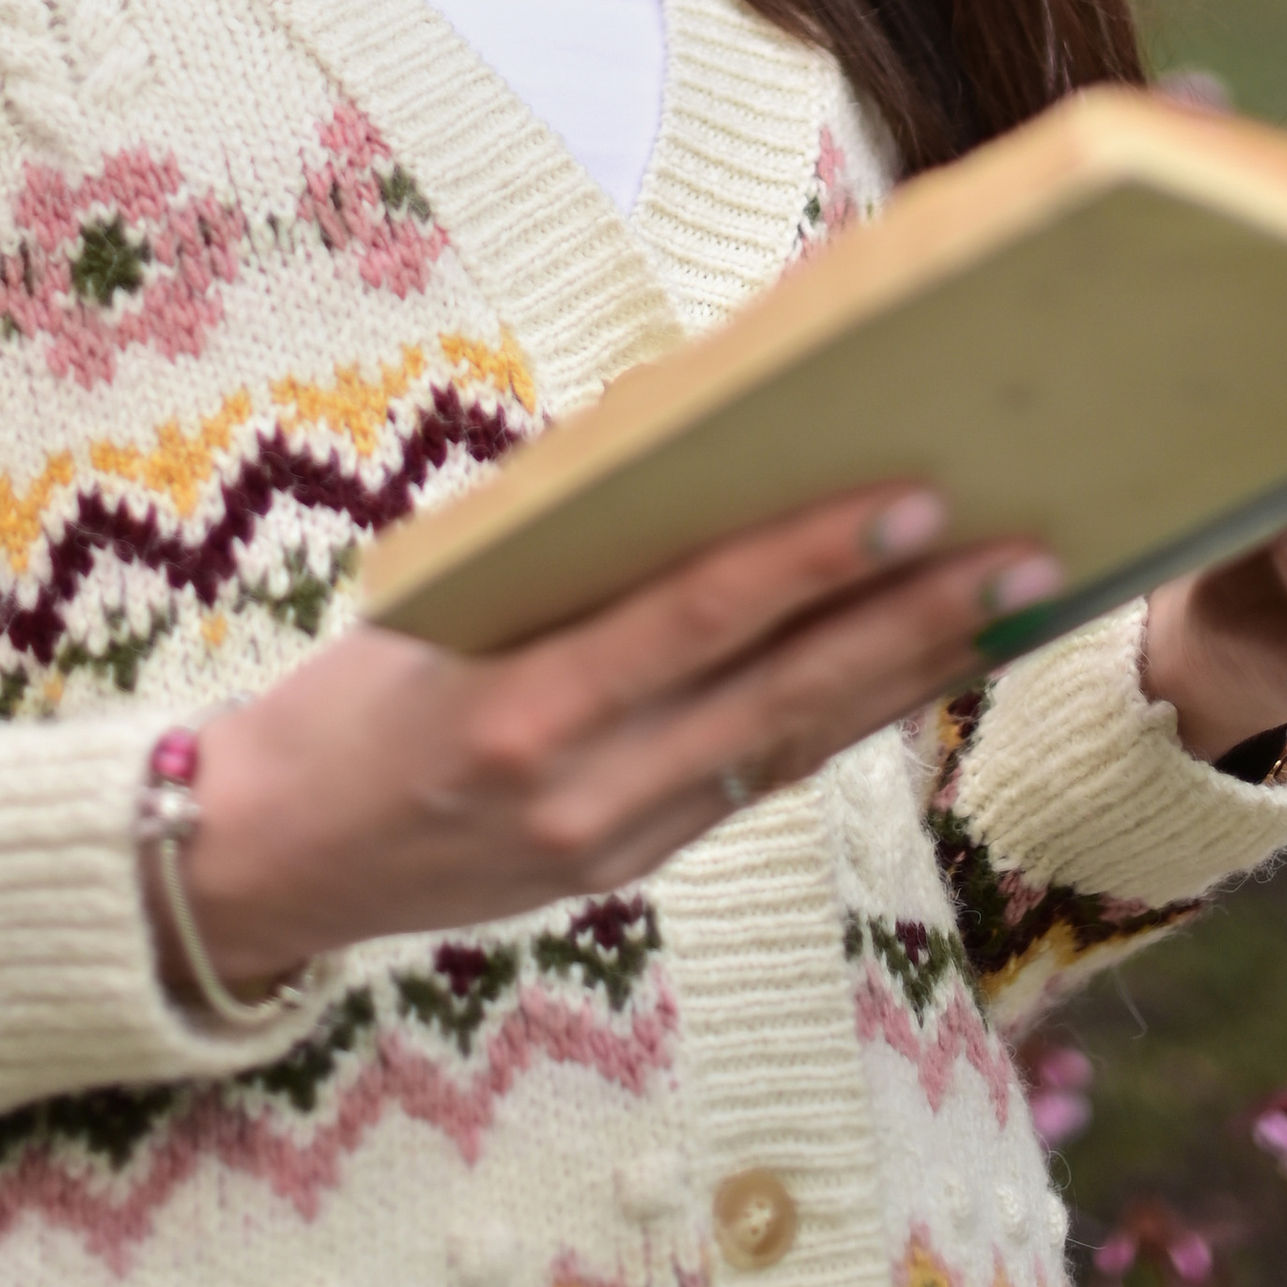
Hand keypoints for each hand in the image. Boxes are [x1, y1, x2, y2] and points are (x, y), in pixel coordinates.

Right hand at [171, 487, 1056, 997]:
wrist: (264, 862)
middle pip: (783, 692)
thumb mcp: (436, 595)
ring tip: (1006, 602)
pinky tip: (910, 665)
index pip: (699, 616)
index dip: (814, 558)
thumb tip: (691, 418)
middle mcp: (584, 788)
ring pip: (797, 743)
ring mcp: (618, 842)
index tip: (912, 497)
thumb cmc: (346, 695)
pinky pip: (759, 778)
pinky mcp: (632, 868)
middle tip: (1021, 550)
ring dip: (908, 672)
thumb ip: (564, 528)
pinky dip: (840, 717)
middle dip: (912, 620)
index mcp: (520, 703)